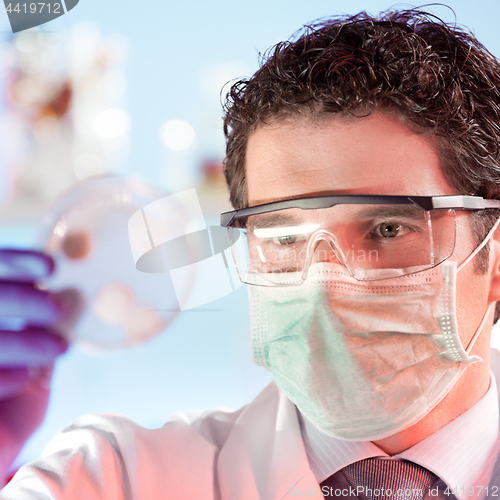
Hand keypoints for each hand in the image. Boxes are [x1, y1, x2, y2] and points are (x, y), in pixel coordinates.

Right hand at [0, 249, 78, 475]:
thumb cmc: (16, 406)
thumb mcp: (37, 367)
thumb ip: (47, 335)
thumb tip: (71, 299)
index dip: (17, 262)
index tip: (51, 266)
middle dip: (21, 300)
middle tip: (56, 308)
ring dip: (19, 339)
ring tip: (55, 348)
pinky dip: (2, 375)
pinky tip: (24, 377)